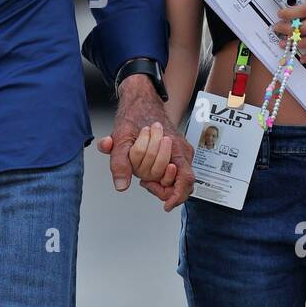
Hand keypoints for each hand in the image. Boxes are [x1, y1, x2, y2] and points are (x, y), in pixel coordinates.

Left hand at [97, 75, 194, 211]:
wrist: (142, 100)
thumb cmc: (134, 116)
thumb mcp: (121, 138)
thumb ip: (120, 162)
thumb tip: (122, 186)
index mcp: (175, 148)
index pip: (185, 181)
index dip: (176, 196)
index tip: (165, 205)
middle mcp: (183, 152)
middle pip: (179, 183)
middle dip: (160, 186)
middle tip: (144, 182)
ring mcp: (182, 152)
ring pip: (176, 178)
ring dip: (160, 181)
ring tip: (144, 175)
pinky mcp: (178, 153)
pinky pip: (174, 172)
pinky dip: (160, 175)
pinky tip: (147, 168)